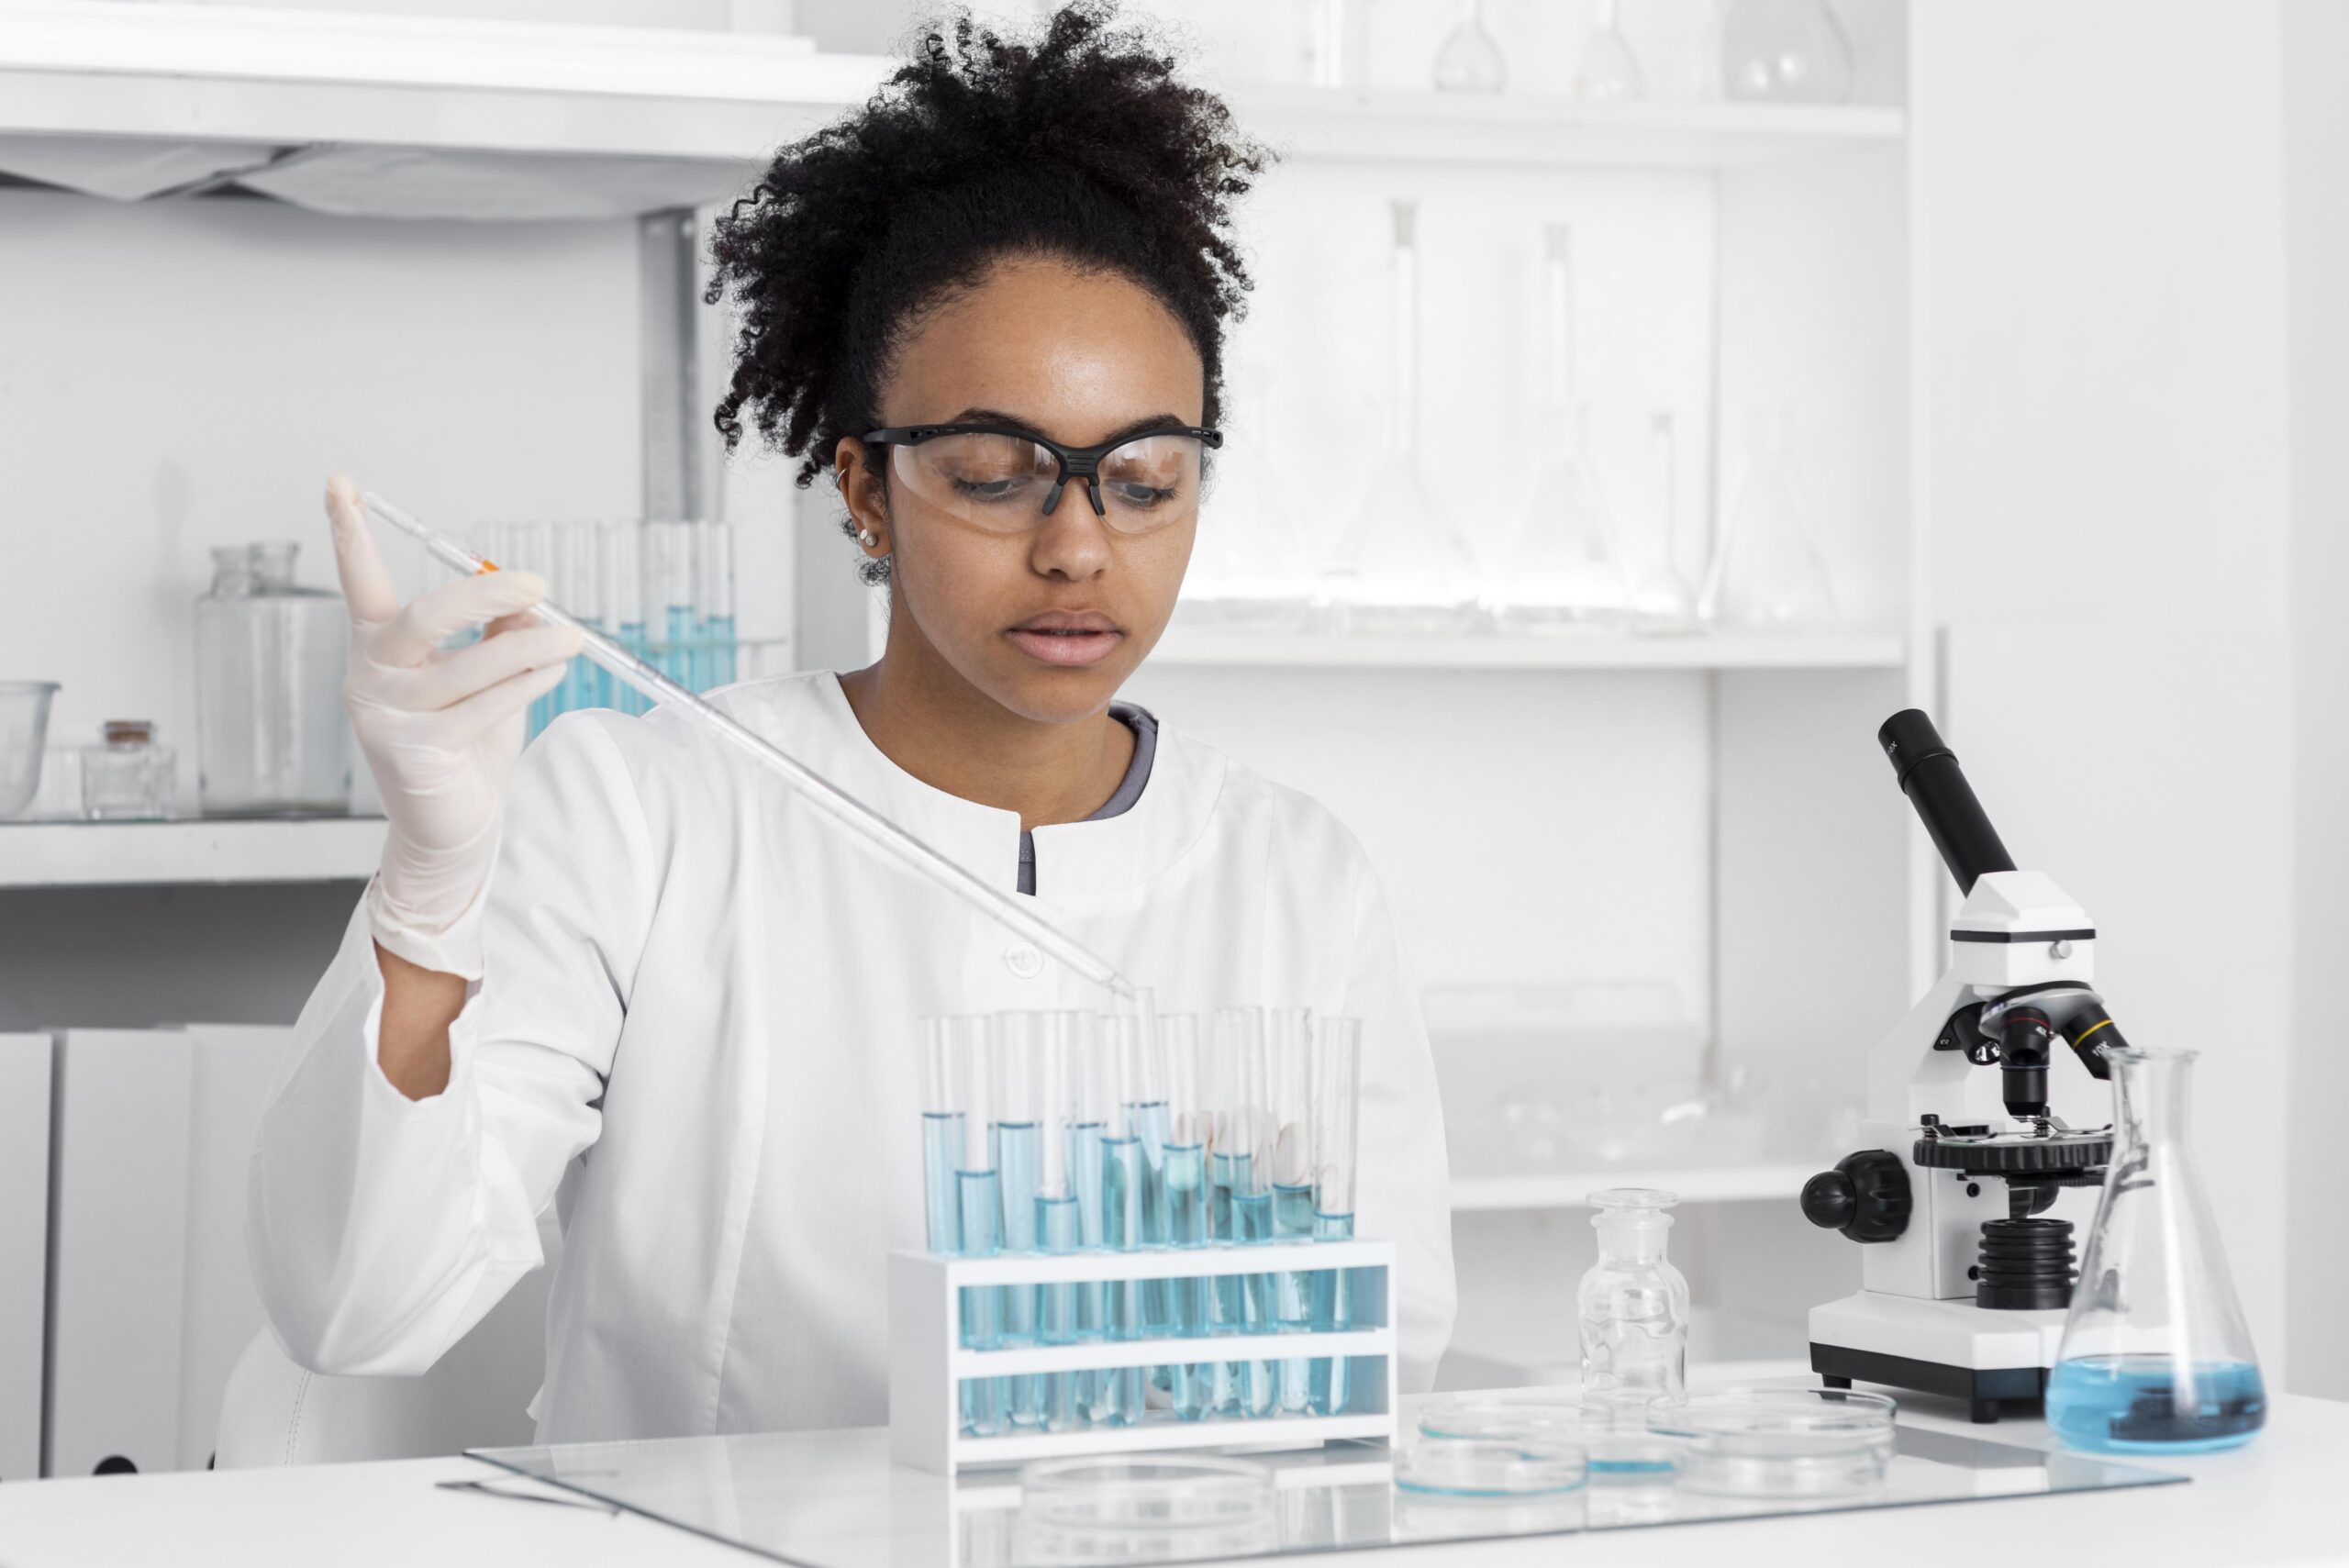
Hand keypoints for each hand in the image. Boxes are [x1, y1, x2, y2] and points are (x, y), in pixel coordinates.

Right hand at [326, 476, 580, 975]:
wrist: (456, 824)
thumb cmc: (467, 742)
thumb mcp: (485, 675)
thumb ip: (496, 631)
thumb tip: (526, 595)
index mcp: (379, 645)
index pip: (358, 580)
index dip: (347, 530)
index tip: (339, 482)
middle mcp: (371, 673)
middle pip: (426, 616)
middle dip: (486, 594)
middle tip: (538, 586)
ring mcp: (387, 714)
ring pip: (472, 663)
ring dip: (532, 645)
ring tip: (571, 637)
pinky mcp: (415, 750)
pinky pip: (486, 704)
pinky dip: (528, 681)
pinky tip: (553, 670)